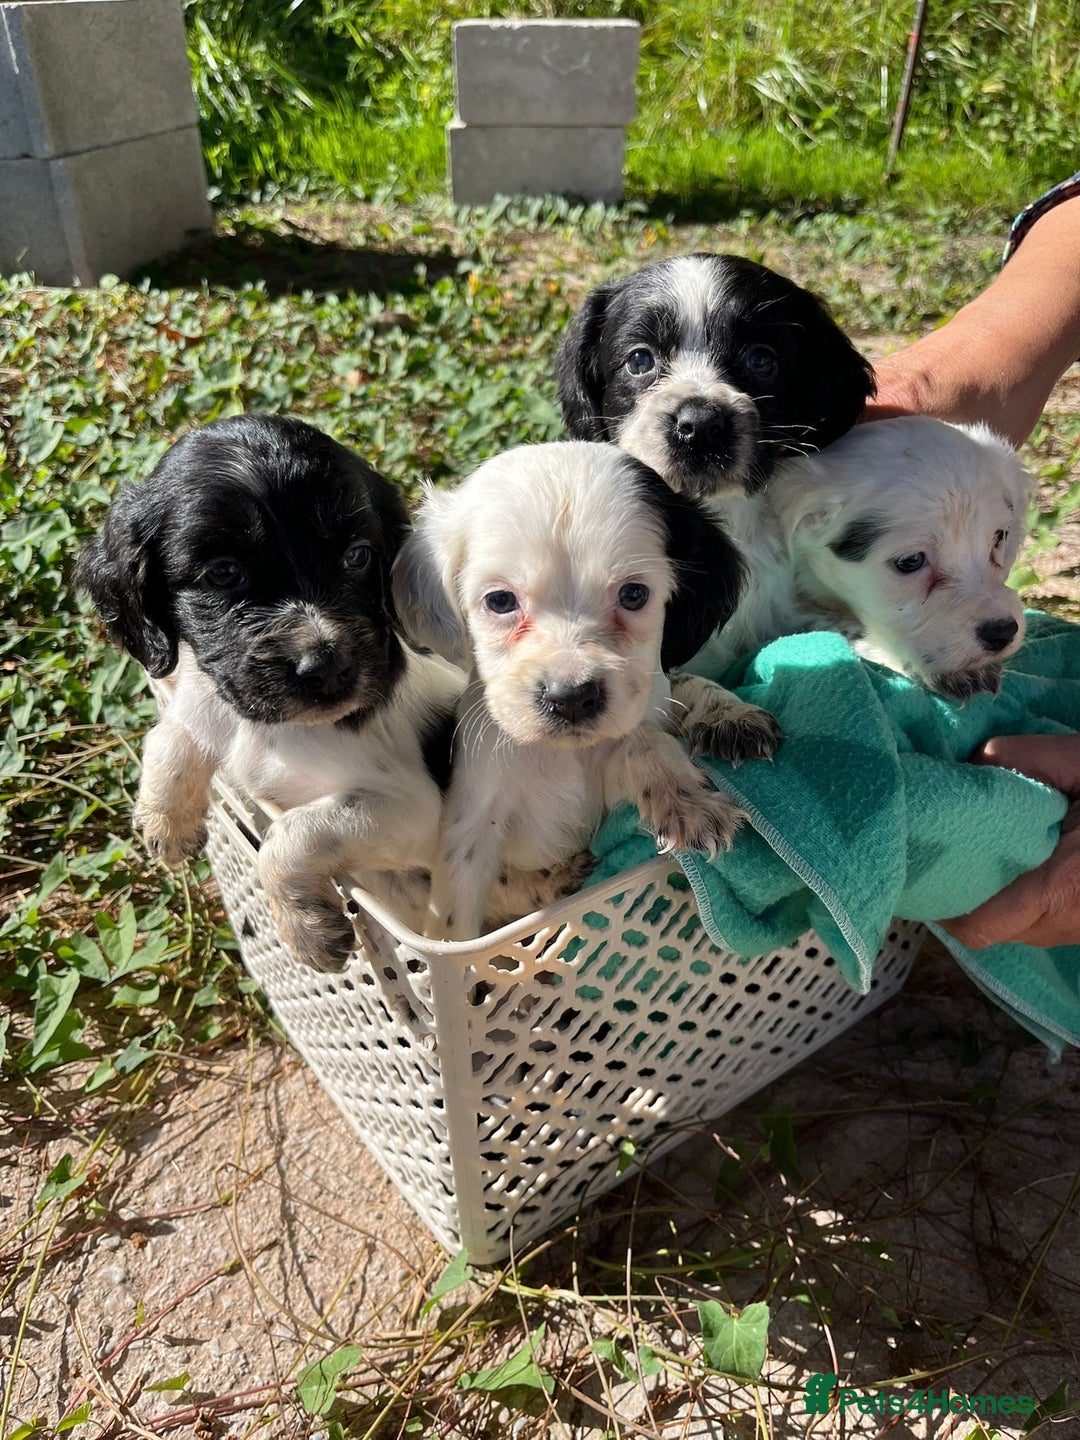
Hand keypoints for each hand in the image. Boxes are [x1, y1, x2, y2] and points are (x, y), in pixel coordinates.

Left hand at [941, 734, 1079, 947]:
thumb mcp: (1078, 760)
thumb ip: (1018, 759)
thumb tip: (965, 767)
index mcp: (1059, 888)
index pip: (976, 925)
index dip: (943, 900)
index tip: (927, 861)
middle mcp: (1062, 923)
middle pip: (983, 930)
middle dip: (956, 895)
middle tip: (938, 851)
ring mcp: (1072, 930)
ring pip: (1006, 928)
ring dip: (983, 896)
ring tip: (970, 851)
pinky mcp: (1078, 925)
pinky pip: (1029, 922)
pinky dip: (1009, 896)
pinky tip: (1004, 860)